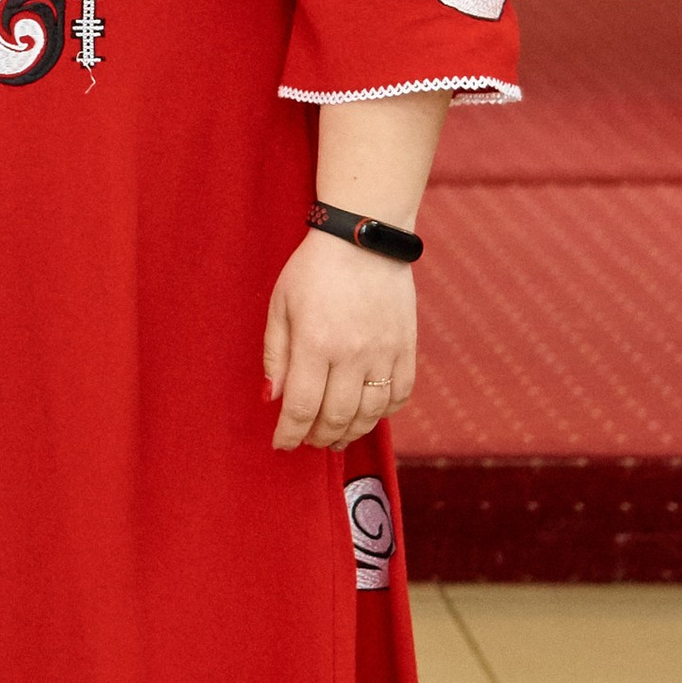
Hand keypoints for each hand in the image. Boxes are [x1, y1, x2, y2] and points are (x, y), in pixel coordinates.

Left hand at [264, 229, 417, 450]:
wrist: (363, 238)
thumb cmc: (313, 269)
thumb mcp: (280, 305)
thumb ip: (277, 354)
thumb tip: (275, 398)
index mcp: (315, 343)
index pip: (302, 408)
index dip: (290, 434)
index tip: (281, 444)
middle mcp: (353, 354)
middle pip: (337, 417)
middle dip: (319, 437)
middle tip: (308, 441)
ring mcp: (385, 352)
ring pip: (371, 413)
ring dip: (351, 432)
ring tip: (336, 437)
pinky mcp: (407, 347)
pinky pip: (400, 394)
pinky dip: (384, 413)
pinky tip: (368, 415)